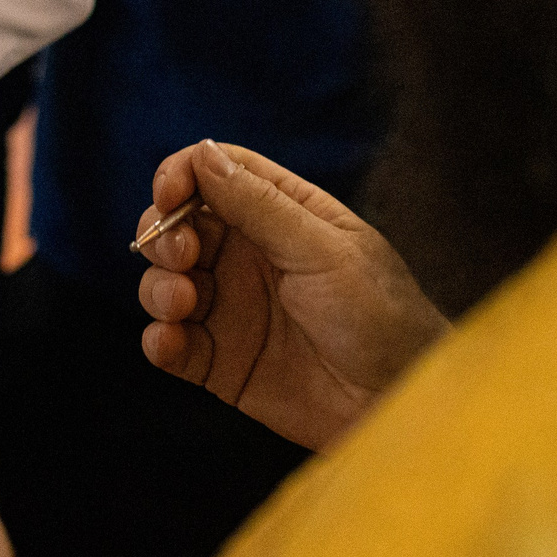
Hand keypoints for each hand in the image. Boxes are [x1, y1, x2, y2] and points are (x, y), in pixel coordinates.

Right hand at [136, 140, 446, 450]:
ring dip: (157, 287)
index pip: (215, 174)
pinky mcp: (221, 361)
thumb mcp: (324, 250)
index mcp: (281, 216)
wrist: (399, 402)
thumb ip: (260, 205)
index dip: (181, 176)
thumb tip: (203, 154)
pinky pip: (170, 343)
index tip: (168, 196)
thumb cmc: (382, 316)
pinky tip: (171, 342)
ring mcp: (232, 309)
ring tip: (182, 304)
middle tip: (181, 256)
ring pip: (164, 282)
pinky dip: (158, 340)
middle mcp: (249, 257)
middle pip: (178, 225)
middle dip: (163, 234)